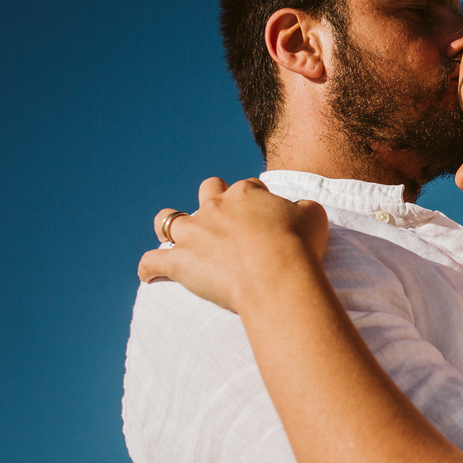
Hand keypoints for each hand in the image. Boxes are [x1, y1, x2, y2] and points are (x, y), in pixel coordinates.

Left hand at [138, 177, 328, 312]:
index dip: (257, 199)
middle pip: (208, 191)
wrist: (276, 274)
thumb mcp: (314, 215)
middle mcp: (215, 207)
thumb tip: (298, 209)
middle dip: (213, 198)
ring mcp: (194, 234)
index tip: (265, 216)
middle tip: (225, 218)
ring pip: (169, 219)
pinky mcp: (179, 262)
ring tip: (173, 235)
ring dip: (170, 224)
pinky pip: (152, 262)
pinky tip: (148, 275)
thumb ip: (303, 207)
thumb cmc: (299, 245)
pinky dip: (148, 268)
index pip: (249, 187)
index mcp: (246, 194)